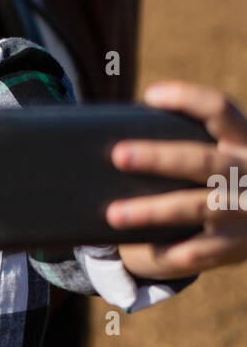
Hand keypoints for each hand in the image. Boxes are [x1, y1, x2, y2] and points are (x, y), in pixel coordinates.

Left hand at [107, 81, 246, 277]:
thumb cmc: (217, 181)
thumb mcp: (217, 157)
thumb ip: (186, 146)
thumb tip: (121, 141)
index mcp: (244, 141)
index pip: (221, 111)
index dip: (189, 99)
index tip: (151, 96)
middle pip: (203, 162)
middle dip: (160, 158)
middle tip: (119, 155)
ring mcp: (244, 212)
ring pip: (195, 207)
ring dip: (151, 210)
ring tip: (113, 213)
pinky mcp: (234, 247)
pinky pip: (196, 250)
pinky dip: (167, 250)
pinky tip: (140, 248)